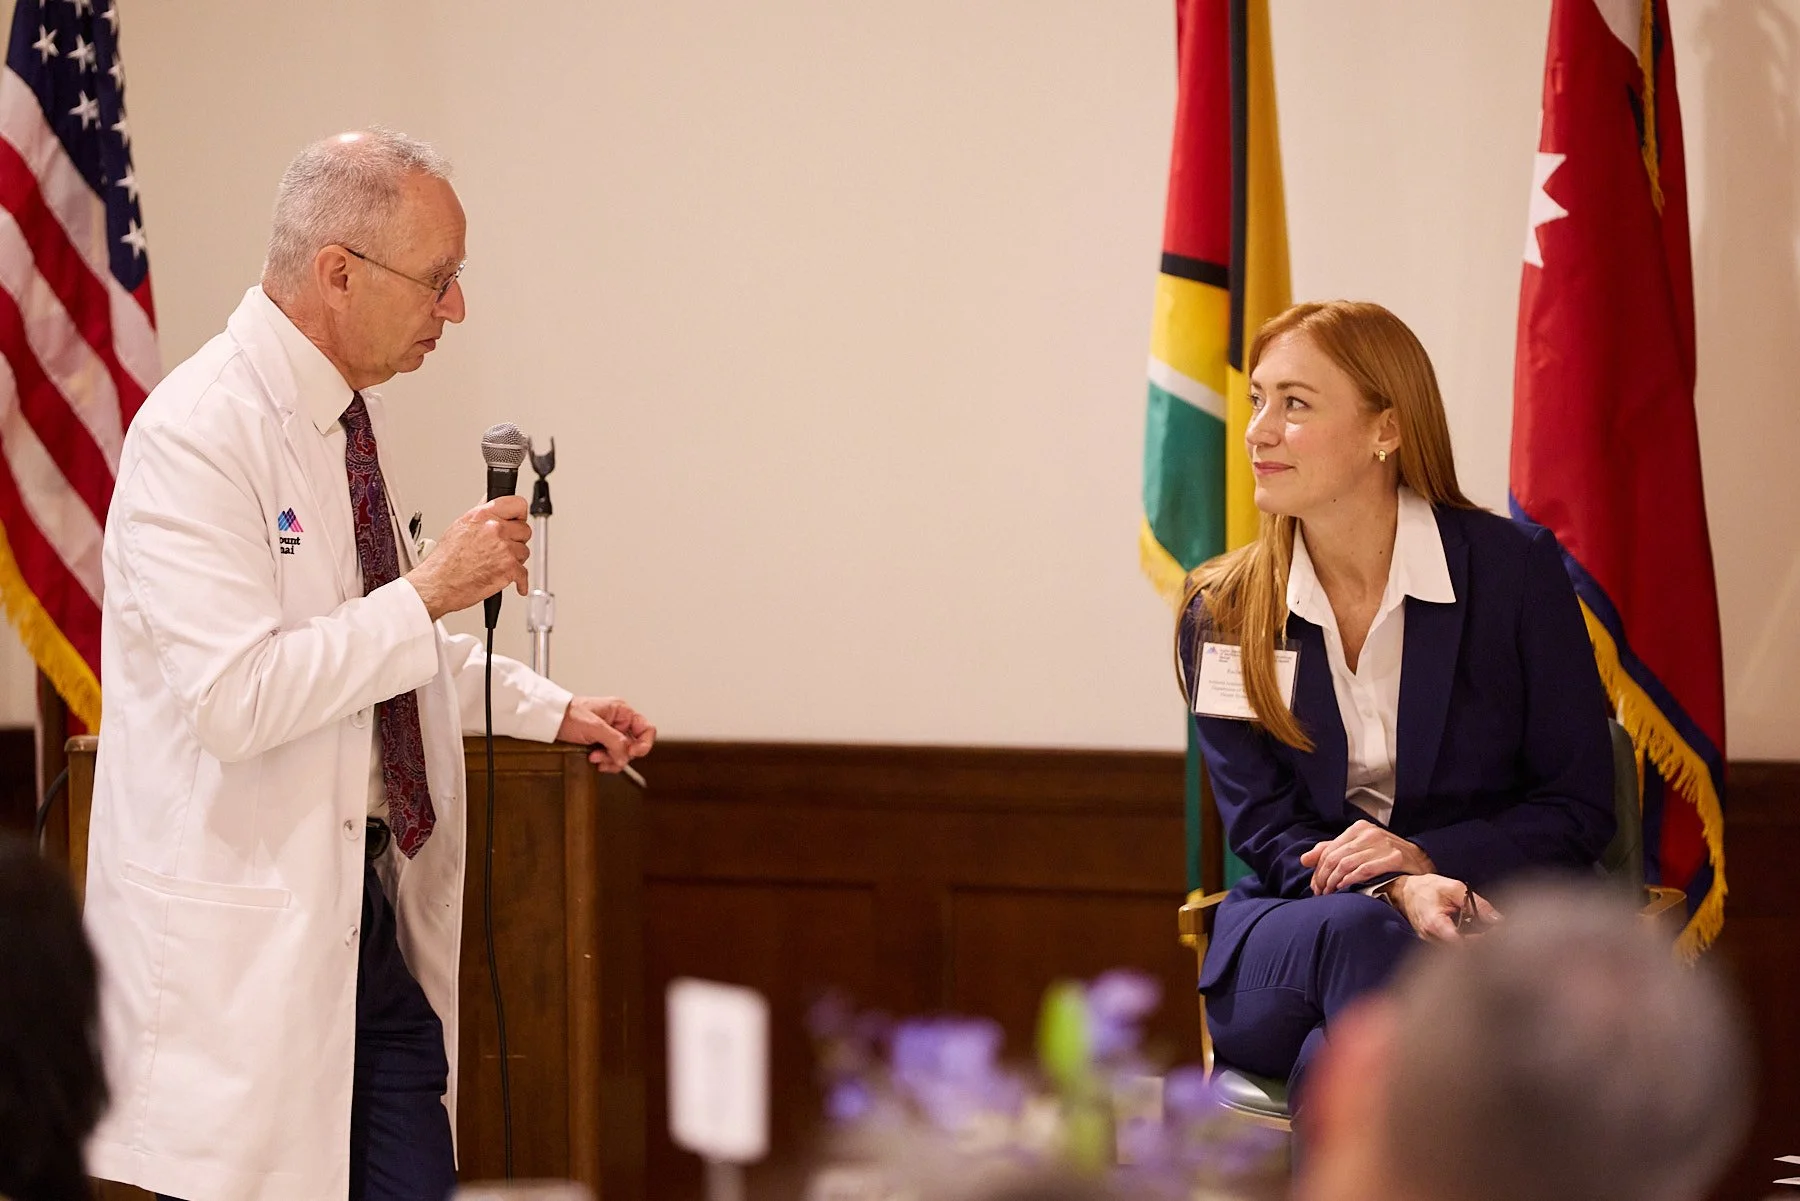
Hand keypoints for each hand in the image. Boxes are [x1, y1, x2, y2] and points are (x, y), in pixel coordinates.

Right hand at [403, 497, 530, 620]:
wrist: (438, 583)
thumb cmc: (444, 560)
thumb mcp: (459, 526)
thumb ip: (480, 514)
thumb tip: (489, 502)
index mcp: (483, 515)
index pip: (517, 504)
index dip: (519, 515)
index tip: (518, 521)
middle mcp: (494, 529)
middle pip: (524, 530)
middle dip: (516, 540)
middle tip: (504, 548)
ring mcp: (503, 548)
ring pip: (524, 551)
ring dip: (516, 559)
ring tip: (498, 564)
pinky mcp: (509, 567)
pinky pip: (524, 573)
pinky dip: (520, 581)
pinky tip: (514, 581)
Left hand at [556, 696, 655, 772]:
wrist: (549, 722)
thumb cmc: (568, 714)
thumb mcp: (594, 727)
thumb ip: (614, 741)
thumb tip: (626, 756)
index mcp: (622, 712)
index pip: (646, 729)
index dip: (644, 743)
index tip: (633, 752)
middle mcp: (619, 723)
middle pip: (634, 746)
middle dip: (619, 754)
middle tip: (606, 754)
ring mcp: (610, 734)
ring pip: (622, 755)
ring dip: (610, 760)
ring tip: (595, 757)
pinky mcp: (602, 744)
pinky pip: (612, 758)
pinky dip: (605, 762)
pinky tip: (594, 759)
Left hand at [1300, 820, 1434, 893]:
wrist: (1421, 861)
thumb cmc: (1385, 856)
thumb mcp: (1358, 850)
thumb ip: (1331, 852)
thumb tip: (1304, 859)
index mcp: (1358, 829)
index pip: (1329, 850)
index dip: (1318, 870)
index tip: (1315, 886)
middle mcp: (1369, 833)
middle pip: (1335, 857)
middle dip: (1324, 878)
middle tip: (1321, 893)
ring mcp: (1383, 844)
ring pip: (1347, 864)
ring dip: (1334, 882)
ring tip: (1331, 894)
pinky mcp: (1394, 858)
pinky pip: (1365, 870)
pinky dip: (1351, 880)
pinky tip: (1345, 888)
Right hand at [1383, 874, 1499, 941]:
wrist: (1405, 892)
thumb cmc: (1427, 888)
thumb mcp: (1454, 887)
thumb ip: (1476, 903)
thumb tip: (1498, 919)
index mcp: (1435, 924)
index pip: (1463, 944)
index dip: (1482, 941)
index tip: (1496, 933)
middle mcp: (1431, 938)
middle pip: (1463, 950)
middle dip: (1482, 943)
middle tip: (1497, 932)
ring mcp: (1431, 942)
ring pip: (1458, 951)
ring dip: (1475, 944)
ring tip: (1488, 932)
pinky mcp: (1433, 943)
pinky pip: (1452, 947)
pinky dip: (1466, 942)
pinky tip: (1475, 934)